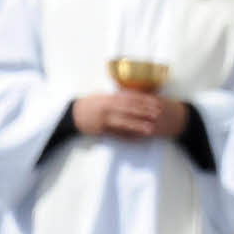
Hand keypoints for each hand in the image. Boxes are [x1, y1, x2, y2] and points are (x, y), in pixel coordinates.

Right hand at [72, 92, 187, 139]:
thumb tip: (137, 95)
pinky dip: (127, 137)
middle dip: (146, 112)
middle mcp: (109, 107)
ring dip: (138, 126)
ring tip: (150, 129)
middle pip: (131, 110)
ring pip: (124, 123)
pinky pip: (117, 134)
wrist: (75, 114)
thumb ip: (120, 96)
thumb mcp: (105, 95)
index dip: (146, 100)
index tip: (157, 102)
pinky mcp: (102, 130)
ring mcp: (105, 119)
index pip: (132, 98)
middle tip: (159, 114)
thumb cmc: (92, 103)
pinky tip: (137, 139)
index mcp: (111, 98)